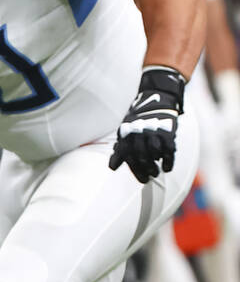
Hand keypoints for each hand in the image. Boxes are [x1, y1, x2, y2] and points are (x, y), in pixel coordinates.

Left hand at [109, 66, 183, 182]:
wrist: (156, 101)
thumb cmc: (137, 123)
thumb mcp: (125, 133)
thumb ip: (120, 151)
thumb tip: (112, 167)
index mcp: (127, 133)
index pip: (128, 154)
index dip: (135, 169)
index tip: (142, 180)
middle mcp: (139, 132)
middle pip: (141, 154)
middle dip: (145, 168)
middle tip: (149, 177)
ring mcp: (153, 131)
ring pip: (154, 151)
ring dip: (155, 164)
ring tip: (156, 172)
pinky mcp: (167, 131)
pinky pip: (169, 148)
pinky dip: (169, 160)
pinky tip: (167, 168)